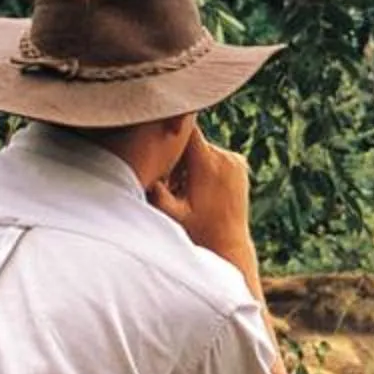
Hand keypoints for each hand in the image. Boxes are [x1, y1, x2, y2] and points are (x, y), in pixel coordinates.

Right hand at [148, 124, 255, 264]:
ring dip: (188, 161)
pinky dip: (201, 165)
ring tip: (180, 187)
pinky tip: (195, 187)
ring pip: (201, 148)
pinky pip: (214, 155)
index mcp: (208, 162)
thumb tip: (133, 163)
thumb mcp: (170, 214)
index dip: (166, 128)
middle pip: (191, 140)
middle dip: (175, 153)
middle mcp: (225, 156)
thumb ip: (154, 190)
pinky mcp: (240, 165)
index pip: (185, 127)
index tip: (151, 133)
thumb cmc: (197, 233)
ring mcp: (236, 160)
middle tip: (165, 177)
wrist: (230, 246)